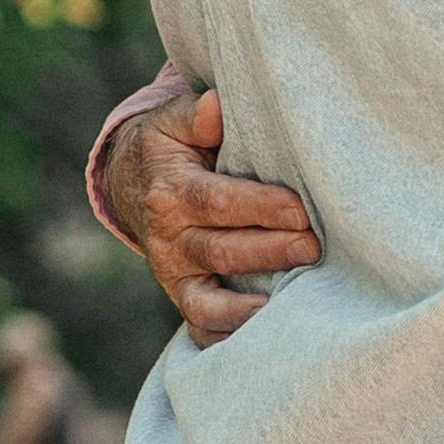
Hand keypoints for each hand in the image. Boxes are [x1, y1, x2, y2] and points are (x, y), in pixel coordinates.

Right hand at [95, 77, 321, 344]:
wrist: (131, 183)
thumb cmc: (170, 148)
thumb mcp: (174, 123)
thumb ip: (196, 114)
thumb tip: (217, 106)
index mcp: (170, 192)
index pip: (216, 202)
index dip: (259, 208)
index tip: (300, 211)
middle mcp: (167, 239)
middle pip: (220, 250)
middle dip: (270, 251)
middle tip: (313, 249)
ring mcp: (173, 274)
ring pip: (210, 297)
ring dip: (252, 303)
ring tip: (293, 300)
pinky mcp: (181, 297)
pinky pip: (200, 326)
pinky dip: (228, 337)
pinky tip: (262, 337)